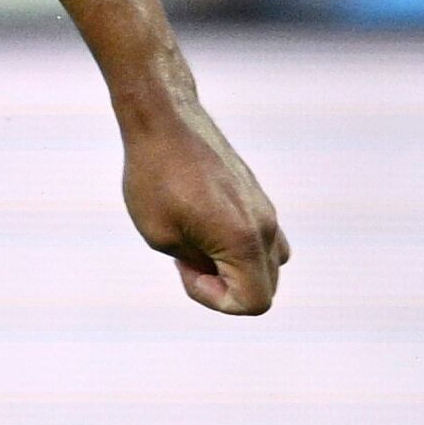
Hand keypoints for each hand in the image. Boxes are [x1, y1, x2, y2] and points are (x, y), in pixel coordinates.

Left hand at [119, 83, 286, 314]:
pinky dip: (240, 247)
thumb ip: (199, 264)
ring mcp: (266, 209)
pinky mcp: (258, 196)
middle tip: (188, 258)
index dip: (216, 301)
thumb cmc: (154, 179)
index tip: (187, 269)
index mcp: (244, 241)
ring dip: (237, 269)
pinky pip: (264, 238)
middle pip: (267, 287)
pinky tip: (203, 227)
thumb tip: (217, 269)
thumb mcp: (162, 238)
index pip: (254, 303)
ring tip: (197, 245)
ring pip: (270, 264)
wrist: (165, 122)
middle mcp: (267, 226)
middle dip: (226, 287)